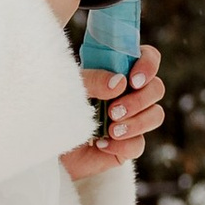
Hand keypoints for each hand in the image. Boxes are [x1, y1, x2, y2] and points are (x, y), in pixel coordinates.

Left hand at [64, 42, 162, 178]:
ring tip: (111, 130)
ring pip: (155, 115)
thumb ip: (93, 80)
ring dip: (136, 122)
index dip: (148, 65)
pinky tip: (101, 145)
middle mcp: (129, 93)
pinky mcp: (127, 144)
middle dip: (139, 100)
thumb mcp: (71, 88)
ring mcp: (131, 118)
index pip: (148, 58)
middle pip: (157, 88)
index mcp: (117, 72)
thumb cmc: (57, 108)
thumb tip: (119, 81)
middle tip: (114, 111)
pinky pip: (139, 144)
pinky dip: (122, 145)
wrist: (47, 145)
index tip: (133, 79)